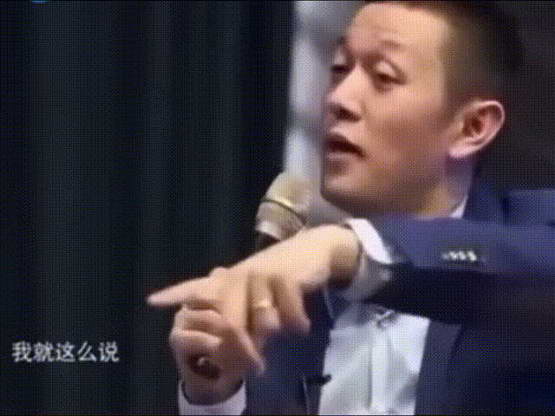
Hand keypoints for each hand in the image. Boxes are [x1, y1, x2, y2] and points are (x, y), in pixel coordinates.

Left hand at [148, 225, 359, 400]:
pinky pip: (286, 316)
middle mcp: (239, 276)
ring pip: (262, 323)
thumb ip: (239, 312)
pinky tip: (301, 323)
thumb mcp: (254, 289)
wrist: (313, 250)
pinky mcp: (283, 277)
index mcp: (229, 281)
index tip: (152, 301)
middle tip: (256, 367)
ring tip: (285, 328)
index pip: (196, 287)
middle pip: (230, 324)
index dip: (175, 294)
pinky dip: (297, 323)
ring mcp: (260, 275)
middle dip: (243, 350)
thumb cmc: (280, 275)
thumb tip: (237, 348)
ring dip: (276, 331)